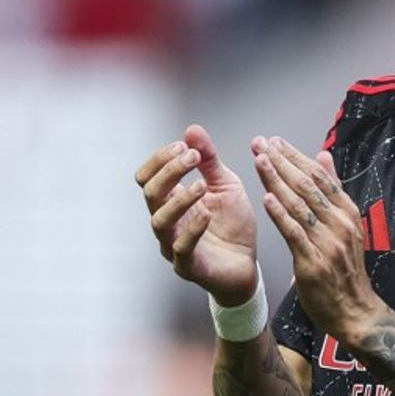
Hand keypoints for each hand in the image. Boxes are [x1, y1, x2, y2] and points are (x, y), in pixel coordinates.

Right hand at [135, 124, 257, 305]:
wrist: (247, 263)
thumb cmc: (231, 225)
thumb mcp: (224, 184)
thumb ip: (208, 160)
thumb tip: (191, 129)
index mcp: (169, 201)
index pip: (147, 176)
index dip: (161, 159)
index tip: (185, 146)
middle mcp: (166, 222)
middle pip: (150, 193)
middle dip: (170, 171)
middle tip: (193, 158)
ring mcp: (173, 245)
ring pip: (159, 221)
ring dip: (179, 199)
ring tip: (201, 185)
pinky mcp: (188, 266)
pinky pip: (181, 248)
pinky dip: (193, 228)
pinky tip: (207, 213)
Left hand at [251, 136, 383, 342]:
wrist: (355, 311)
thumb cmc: (345, 269)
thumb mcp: (345, 225)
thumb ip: (332, 191)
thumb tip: (324, 155)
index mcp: (347, 213)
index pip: (319, 177)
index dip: (295, 156)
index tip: (275, 141)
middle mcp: (340, 224)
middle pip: (307, 186)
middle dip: (281, 161)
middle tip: (260, 143)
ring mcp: (328, 243)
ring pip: (299, 205)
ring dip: (277, 180)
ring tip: (259, 160)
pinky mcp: (313, 263)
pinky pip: (295, 234)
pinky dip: (281, 214)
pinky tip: (267, 198)